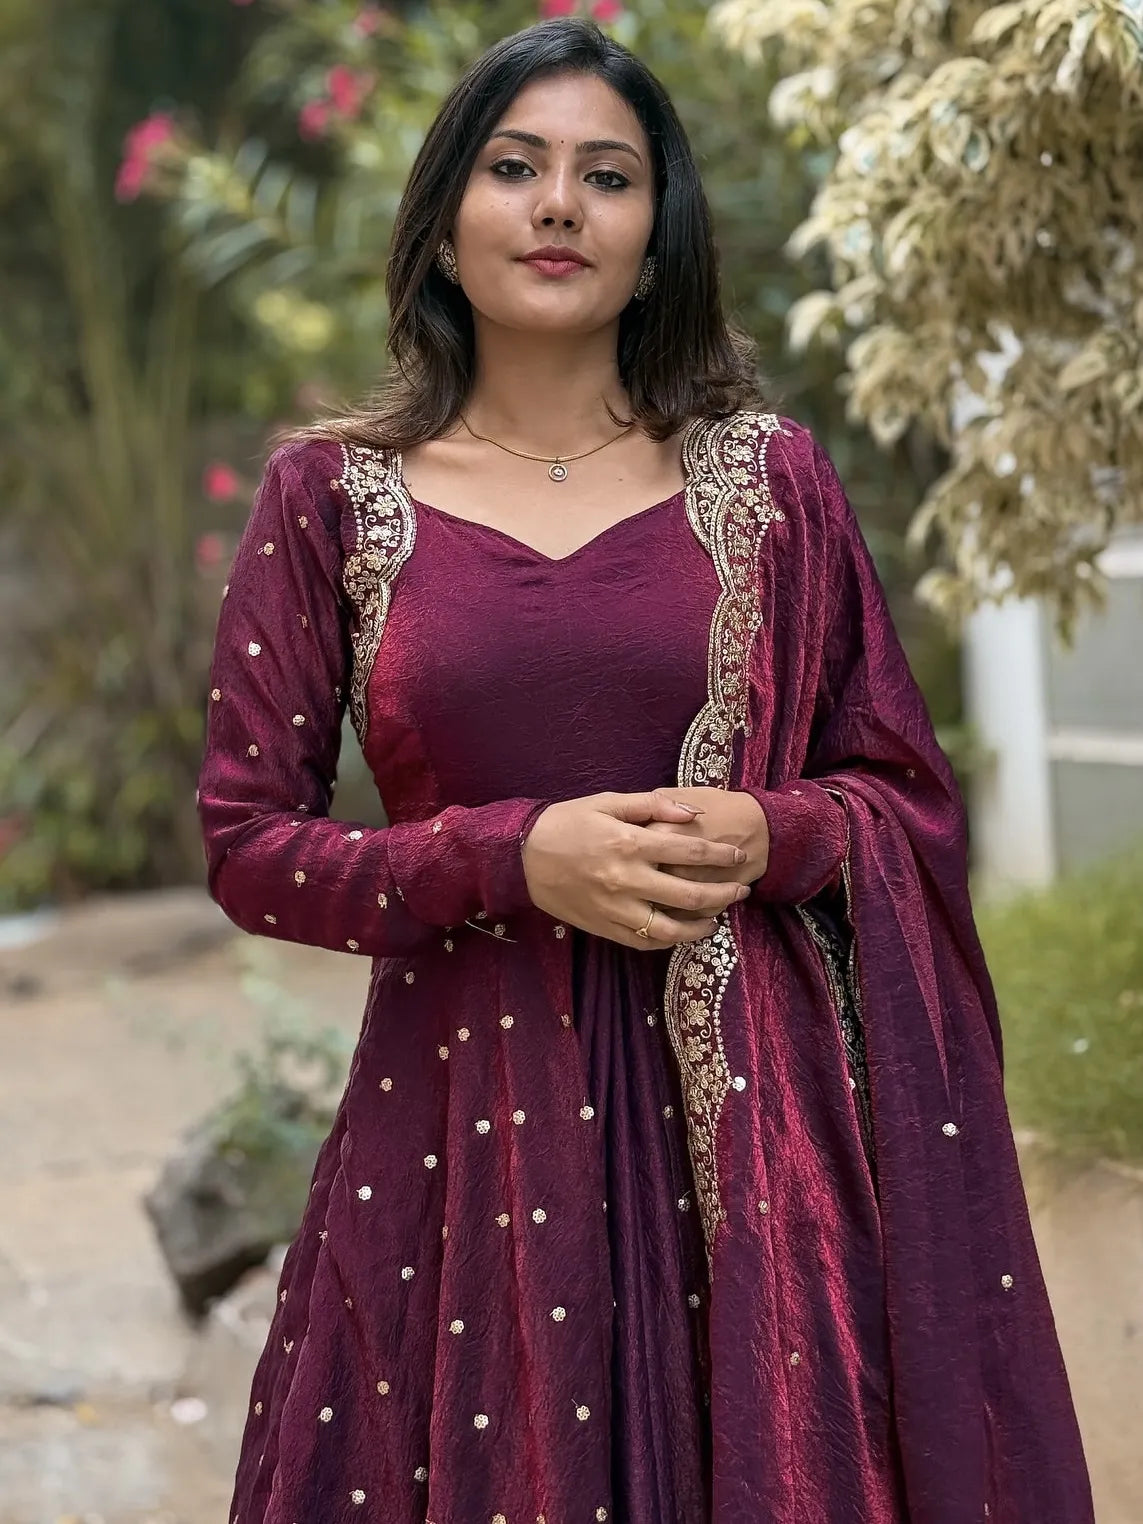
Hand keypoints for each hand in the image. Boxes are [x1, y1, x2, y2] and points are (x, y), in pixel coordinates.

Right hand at [521, 788, 752, 950]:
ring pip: (671, 928)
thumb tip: (692, 813)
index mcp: (629, 843)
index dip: (720, 854)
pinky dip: (669, 940)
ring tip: (717, 918)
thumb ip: (652, 805)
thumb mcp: (607, 801)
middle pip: (690, 894)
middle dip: (723, 893)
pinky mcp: (604, 927)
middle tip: (741, 889)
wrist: (522, 856)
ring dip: (701, 926)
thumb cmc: (567, 823)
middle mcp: (626, 879)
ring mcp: (615, 908)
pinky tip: (682, 932)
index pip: (689, 850)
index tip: (738, 855)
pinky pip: (644, 941)